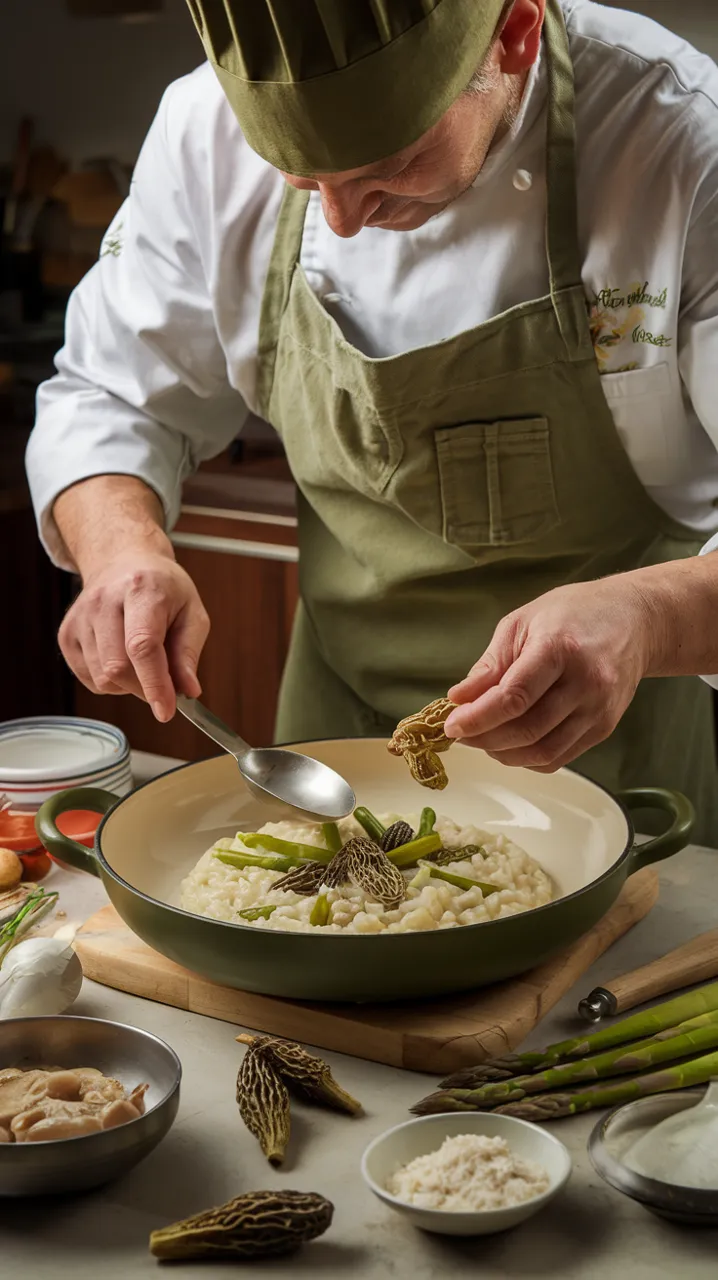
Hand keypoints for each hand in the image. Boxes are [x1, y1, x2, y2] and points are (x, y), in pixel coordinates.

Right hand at [59, 551, 209, 721]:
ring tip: (142, 661)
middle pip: (118, 668)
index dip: (154, 683)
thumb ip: (189, 653)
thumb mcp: (192, 612)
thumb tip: (188, 690)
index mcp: (141, 589)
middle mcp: (103, 601)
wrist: (122, 562)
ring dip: (129, 686)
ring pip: (103, 679)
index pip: (141, 646)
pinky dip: (111, 682)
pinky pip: (90, 679)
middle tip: (164, 682)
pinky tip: (122, 658)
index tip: (166, 710)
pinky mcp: (66, 635)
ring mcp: (80, 618)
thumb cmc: (162, 588)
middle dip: (145, 688)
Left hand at [444, 576, 654, 771]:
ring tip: (483, 739)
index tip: (452, 724)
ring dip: (504, 753)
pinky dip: (528, 758)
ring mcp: (599, 709)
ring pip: (543, 751)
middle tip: (462, 733)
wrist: (634, 620)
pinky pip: (559, 757)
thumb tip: (460, 698)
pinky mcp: (604, 727)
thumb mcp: (523, 622)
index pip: (514, 697)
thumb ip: (491, 663)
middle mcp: (585, 683)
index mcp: (560, 649)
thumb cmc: (574, 613)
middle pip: (528, 729)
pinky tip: (511, 744)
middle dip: (485, 738)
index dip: (478, 717)